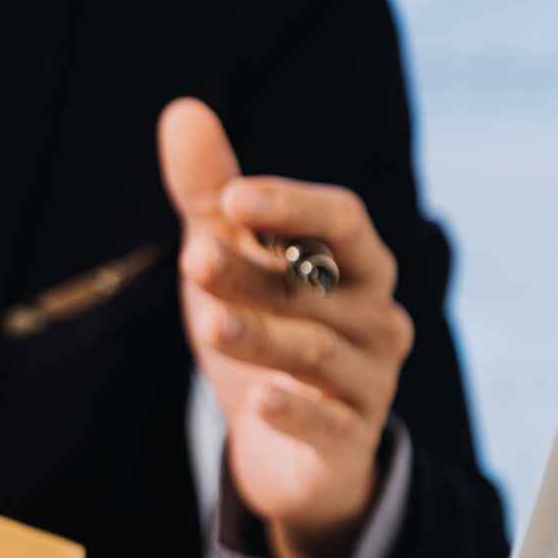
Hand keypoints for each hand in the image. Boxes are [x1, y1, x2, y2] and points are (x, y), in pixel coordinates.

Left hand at [157, 99, 413, 557]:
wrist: (286, 447)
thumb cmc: (264, 330)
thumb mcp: (229, 261)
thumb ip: (209, 195)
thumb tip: (182, 110)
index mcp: (355, 263)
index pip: (341, 220)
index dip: (291, 205)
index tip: (229, 198)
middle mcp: (376, 315)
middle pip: (320, 284)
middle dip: (258, 271)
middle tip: (194, 257)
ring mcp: (369, 379)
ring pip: (318, 351)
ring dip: (262, 335)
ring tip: (205, 323)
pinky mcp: (349, 438)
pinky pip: (329, 422)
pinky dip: (297, 411)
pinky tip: (261, 403)